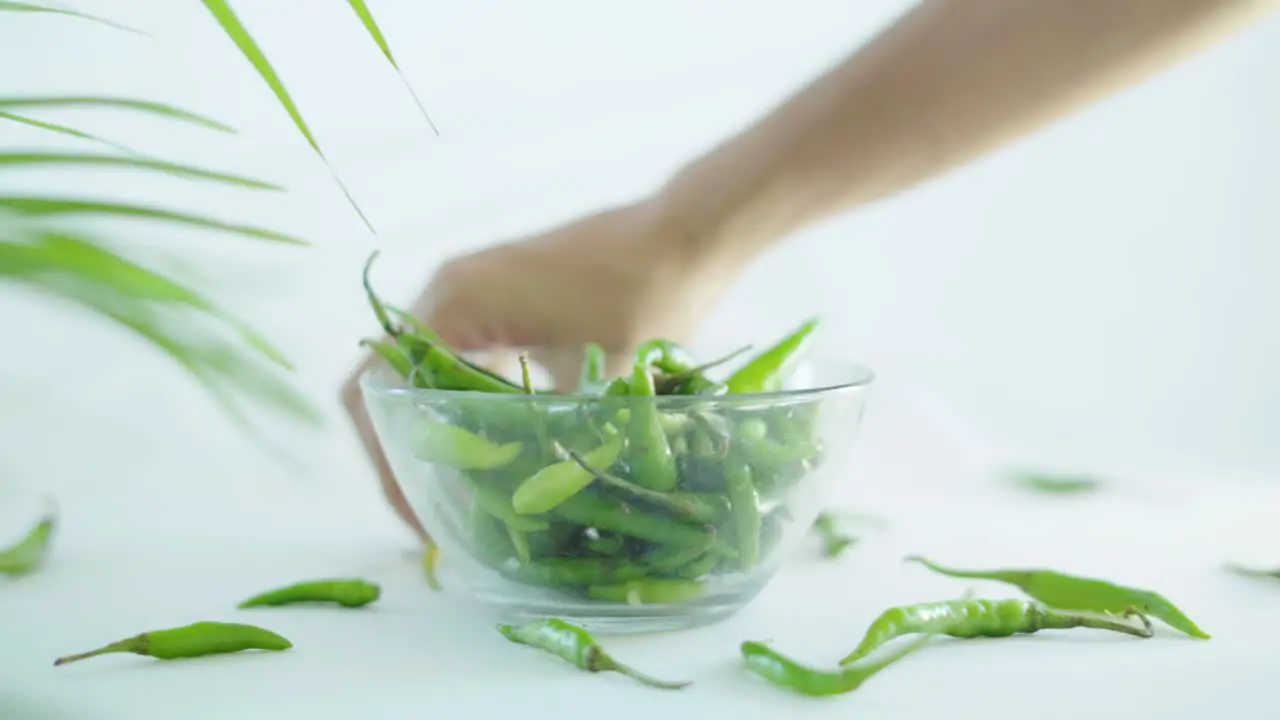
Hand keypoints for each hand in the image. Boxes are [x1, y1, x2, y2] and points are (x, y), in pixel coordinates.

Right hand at [339, 197, 734, 539]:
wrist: (684, 232)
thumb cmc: (646, 294)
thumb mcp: (600, 381)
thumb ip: (552, 440)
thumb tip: (526, 509)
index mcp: (455, 305)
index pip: (377, 392)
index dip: (389, 463)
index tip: (424, 517)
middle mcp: (447, 293)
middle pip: (386, 383)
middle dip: (401, 452)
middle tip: (436, 515)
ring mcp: (471, 292)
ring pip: (418, 373)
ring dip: (430, 428)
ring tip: (460, 493)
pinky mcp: (498, 299)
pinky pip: (457, 358)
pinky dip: (460, 403)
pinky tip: (497, 449)